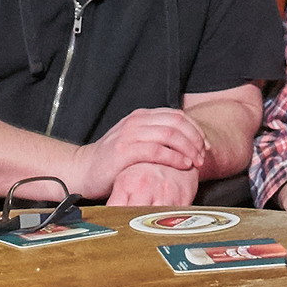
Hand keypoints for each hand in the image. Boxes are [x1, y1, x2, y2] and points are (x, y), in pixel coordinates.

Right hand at [71, 107, 207, 198]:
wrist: (82, 170)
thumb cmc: (112, 162)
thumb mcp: (135, 141)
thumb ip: (155, 136)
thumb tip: (185, 141)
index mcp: (141, 117)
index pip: (177, 116)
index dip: (195, 129)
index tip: (205, 146)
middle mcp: (136, 122)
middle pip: (177, 123)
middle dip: (195, 139)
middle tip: (204, 155)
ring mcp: (129, 135)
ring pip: (170, 135)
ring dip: (188, 149)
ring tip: (197, 162)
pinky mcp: (124, 152)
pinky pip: (156, 151)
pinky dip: (174, 158)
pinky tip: (183, 165)